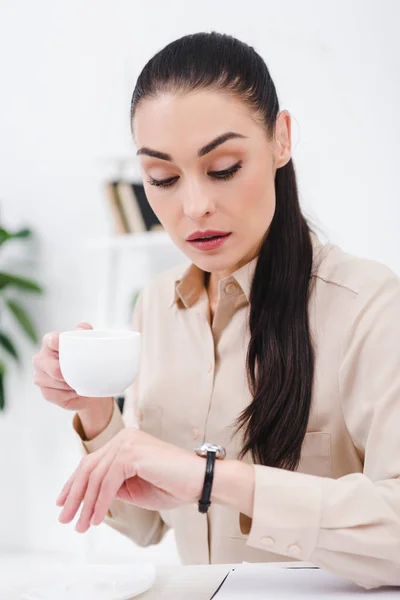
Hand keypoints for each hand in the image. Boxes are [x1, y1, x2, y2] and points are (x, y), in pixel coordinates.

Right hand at [33, 322, 108, 411]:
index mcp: (50, 343)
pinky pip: (56, 394)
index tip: (62, 345)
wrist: (92, 386)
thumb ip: (85, 332)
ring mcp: (40, 376)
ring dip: (69, 384)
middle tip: (78, 373)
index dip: (56, 342)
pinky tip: (74, 391)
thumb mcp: (89, 343)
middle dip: (64, 371)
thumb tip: (82, 329)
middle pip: (50, 365)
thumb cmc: (87, 361)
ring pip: (53, 381)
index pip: (50, 340)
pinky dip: (68, 394)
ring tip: (79, 382)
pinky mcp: (46, 392)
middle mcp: (41, 358)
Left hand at [56, 427, 204, 532]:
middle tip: (65, 518)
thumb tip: (91, 496)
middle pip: (89, 467)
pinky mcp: (133, 453)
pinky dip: (100, 502)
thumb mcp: (134, 488)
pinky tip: (96, 518)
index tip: (63, 502)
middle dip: (74, 495)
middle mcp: (124, 437)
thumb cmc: (173, 484)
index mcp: (124, 442)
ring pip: (96, 476)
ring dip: (86, 504)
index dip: (73, 483)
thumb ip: (113, 487)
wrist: (199, 481)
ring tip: (81, 525)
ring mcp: (128, 443)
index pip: (92, 462)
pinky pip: (108, 482)